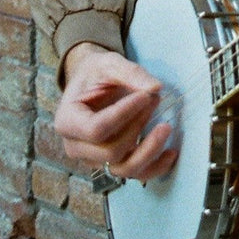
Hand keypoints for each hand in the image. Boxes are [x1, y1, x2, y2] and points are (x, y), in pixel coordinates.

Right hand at [55, 42, 177, 180]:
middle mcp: (75, 147)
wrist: (91, 83)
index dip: (124, 115)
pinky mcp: (111, 163)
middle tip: (154, 100)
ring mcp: (93, 159)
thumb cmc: (96, 73)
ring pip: (124, 168)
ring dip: (150, 149)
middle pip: (111, 152)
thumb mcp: (110, 64)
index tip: (145, 96)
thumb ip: (131, 73)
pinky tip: (171, 152)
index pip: (96, 130)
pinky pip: (134, 174)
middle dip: (138, 126)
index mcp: (67, 121)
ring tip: (166, 126)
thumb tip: (156, 88)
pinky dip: (155, 167)